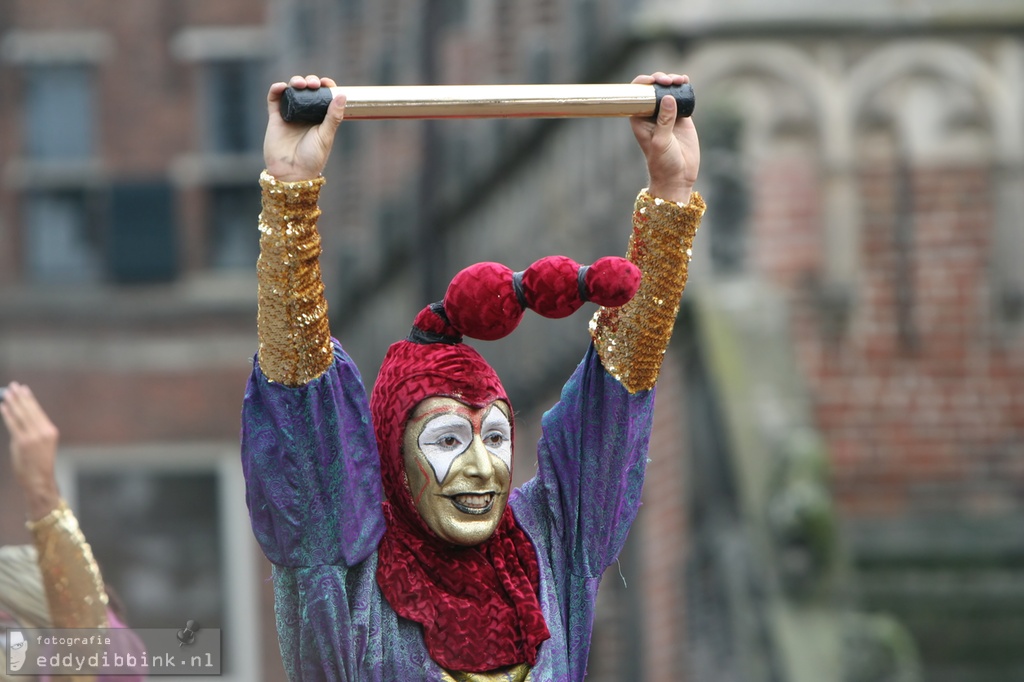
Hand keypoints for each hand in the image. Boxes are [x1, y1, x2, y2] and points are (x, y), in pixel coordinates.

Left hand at [1, 382, 60, 520]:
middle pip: (29, 410)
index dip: (29, 398)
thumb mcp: (41, 445)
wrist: (39, 480)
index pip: (38, 411)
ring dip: (12, 402)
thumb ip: (31, 431)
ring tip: (7, 393)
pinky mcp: (22, 442)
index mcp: (50, 431)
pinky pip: (13, 424)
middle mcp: (44, 432)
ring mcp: (33, 437)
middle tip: (13, 386)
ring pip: (21, 415)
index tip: (23, 388)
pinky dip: (7, 414)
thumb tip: (17, 416)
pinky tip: (3, 407)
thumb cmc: (38, 464)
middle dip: (20, 397)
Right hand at [264, 75, 347, 181]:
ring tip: (299, 84)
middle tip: (313, 84)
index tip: (326, 83)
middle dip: (310, 82)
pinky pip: (274, 99)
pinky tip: (281, 87)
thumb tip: (342, 94)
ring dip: (295, 82)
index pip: (323, 96)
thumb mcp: (326, 136)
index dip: (325, 86)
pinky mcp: (275, 118)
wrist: (292, 173)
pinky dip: (276, 89)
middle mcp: (306, 114)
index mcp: (320, 118)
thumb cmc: (312, 158)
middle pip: (307, 90)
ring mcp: (290, 115)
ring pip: (291, 91)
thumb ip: (333, 116)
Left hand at [629, 72, 699, 203]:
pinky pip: (680, 97)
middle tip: (669, 81)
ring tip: (680, 80)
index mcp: (639, 119)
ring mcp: (667, 114)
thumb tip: (667, 98)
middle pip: (652, 88)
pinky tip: (686, 81)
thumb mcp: (661, 142)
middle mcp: (651, 114)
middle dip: (660, 79)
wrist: (678, 176)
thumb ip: (664, 121)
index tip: (653, 81)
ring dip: (672, 80)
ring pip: (666, 90)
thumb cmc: (663, 163)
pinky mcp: (681, 116)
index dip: (643, 83)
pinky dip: (683, 87)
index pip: (637, 95)